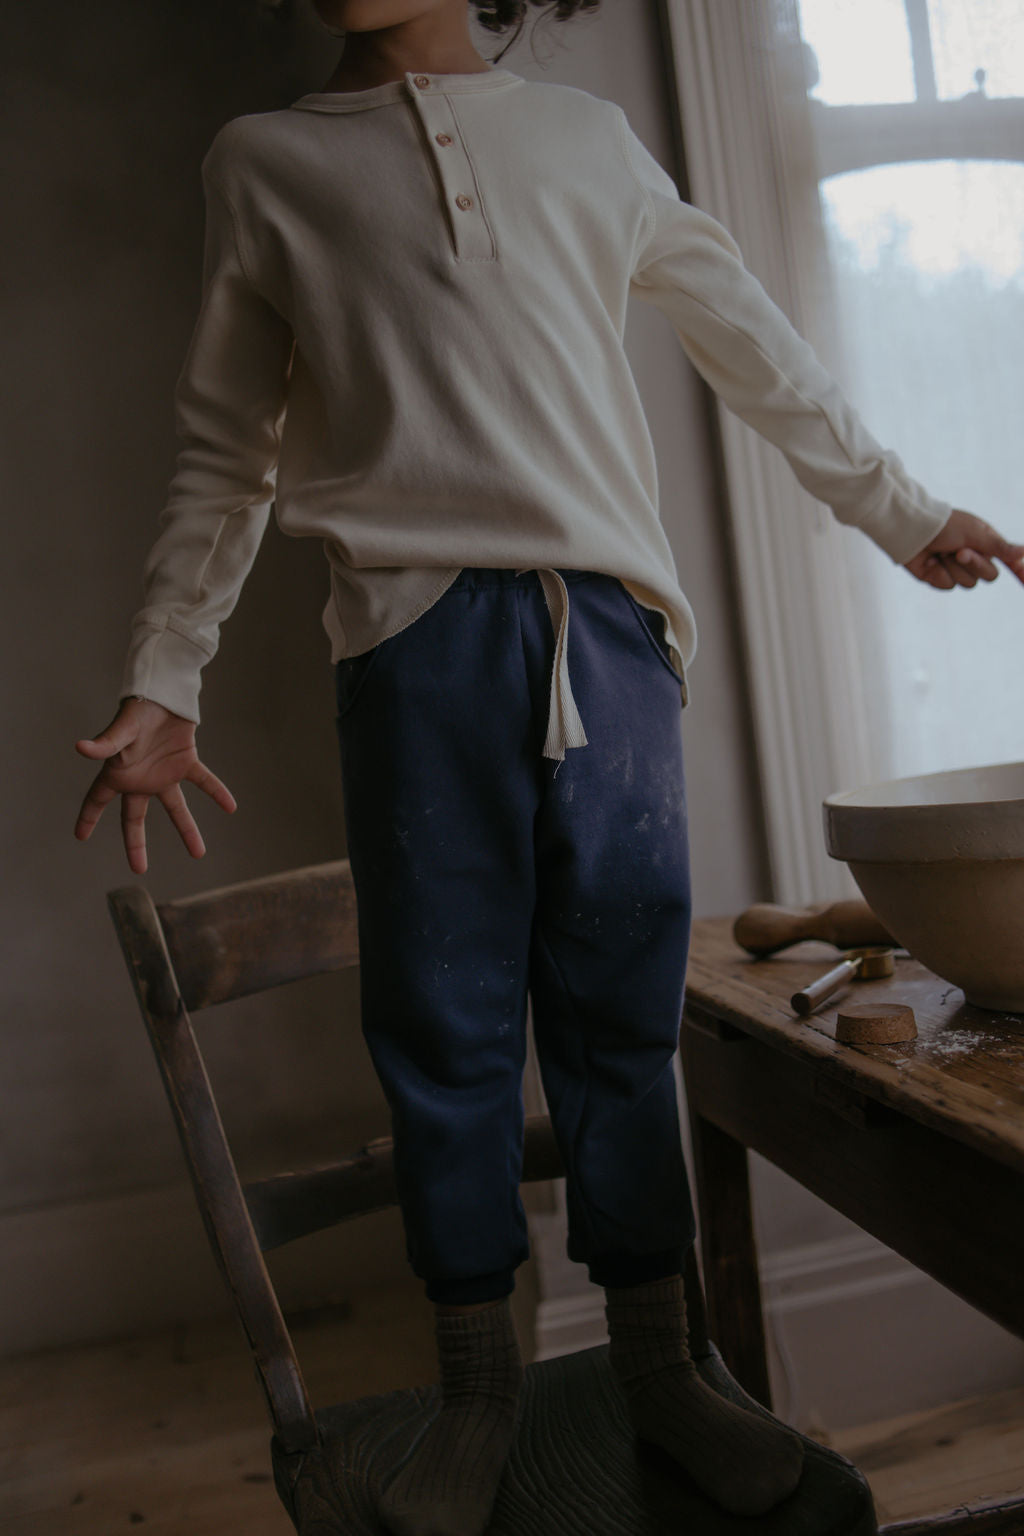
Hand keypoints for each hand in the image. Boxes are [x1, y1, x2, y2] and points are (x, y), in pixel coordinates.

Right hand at [73, 697, 236, 874]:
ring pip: (175, 809)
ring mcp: (164, 773)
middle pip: (135, 818)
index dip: (88, 817)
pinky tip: (231, 807)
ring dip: (187, 830)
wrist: (162, 692)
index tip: (80, 837)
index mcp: (118, 773)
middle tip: (139, 868)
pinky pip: (204, 781)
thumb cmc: (136, 710)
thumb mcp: (120, 731)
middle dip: (136, 844)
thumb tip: (80, 748)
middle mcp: (141, 778)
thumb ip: (105, 745)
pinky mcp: (187, 762)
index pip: (97, 799)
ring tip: (199, 853)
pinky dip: (217, 792)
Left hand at [903, 508, 1023, 590]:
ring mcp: (957, 569)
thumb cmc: (946, 526)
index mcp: (987, 543)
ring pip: (968, 583)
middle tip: (959, 551)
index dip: (1020, 572)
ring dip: (954, 567)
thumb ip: (999, 547)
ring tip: (942, 552)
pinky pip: (948, 585)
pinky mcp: (940, 578)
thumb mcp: (976, 534)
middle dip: (974, 564)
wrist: (914, 530)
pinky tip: (931, 561)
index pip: (1010, 562)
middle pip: (990, 576)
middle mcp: (975, 558)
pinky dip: (940, 573)